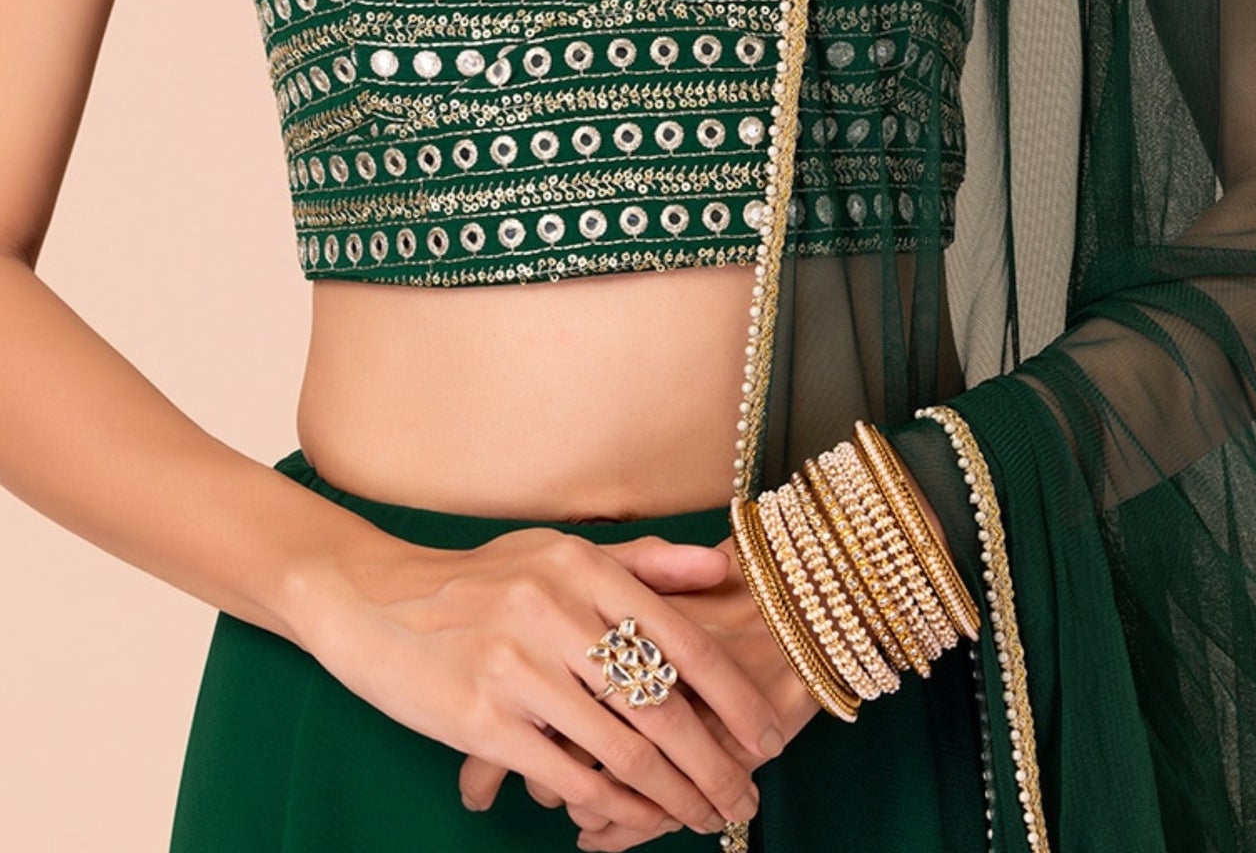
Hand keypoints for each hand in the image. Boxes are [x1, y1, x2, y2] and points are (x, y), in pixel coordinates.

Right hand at [295, 525, 783, 840]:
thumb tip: (719, 565)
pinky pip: (567, 775)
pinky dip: (612, 805)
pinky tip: (636, 819)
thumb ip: (640, 562)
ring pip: (621, 747)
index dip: (733, 695)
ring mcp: (516, 667)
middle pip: (659, 702)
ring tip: (704, 816)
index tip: (768, 734)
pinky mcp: (481, 720)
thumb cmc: (476, 578)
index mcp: (581, 567)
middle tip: (746, 797)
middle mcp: (554, 610)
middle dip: (714, 760)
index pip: (680, 638)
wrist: (372, 599)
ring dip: (673, 794)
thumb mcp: (555, 551)